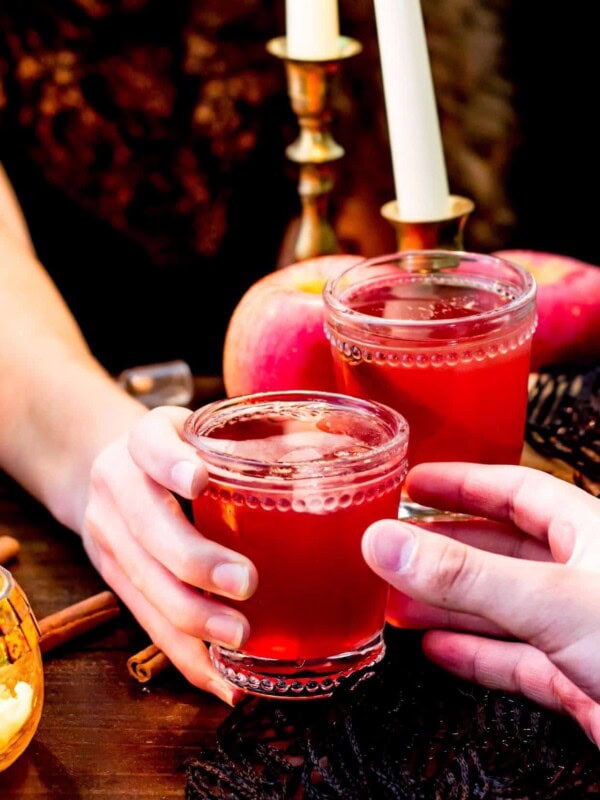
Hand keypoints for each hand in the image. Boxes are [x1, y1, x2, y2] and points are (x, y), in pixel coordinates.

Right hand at [81, 406, 257, 705]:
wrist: (111, 471)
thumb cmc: (182, 449)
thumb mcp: (204, 429)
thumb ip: (254, 440)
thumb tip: (330, 457)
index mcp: (145, 439)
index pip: (149, 443)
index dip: (170, 463)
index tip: (198, 478)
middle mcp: (117, 484)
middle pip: (148, 526)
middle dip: (195, 560)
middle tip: (246, 583)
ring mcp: (108, 533)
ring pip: (145, 583)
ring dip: (192, 617)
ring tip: (239, 638)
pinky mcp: (112, 576)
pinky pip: (147, 621)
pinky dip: (185, 655)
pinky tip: (222, 679)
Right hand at [362, 463, 599, 744]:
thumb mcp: (550, 598)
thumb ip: (465, 574)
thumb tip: (386, 541)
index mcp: (588, 532)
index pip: (514, 490)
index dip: (461, 483)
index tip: (414, 482)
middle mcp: (582, 575)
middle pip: (499, 548)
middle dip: (444, 548)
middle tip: (394, 547)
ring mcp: (579, 627)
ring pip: (501, 605)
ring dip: (449, 603)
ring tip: (399, 599)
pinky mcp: (577, 677)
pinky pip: (513, 658)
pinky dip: (473, 653)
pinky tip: (439, 647)